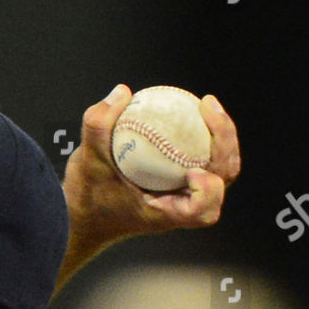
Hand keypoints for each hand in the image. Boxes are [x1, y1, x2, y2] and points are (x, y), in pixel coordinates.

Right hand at [56, 83, 241, 289]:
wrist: (82, 216)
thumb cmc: (86, 196)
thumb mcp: (85, 160)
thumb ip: (98, 124)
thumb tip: (122, 92)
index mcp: (162, 215)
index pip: (200, 210)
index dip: (207, 190)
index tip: (192, 169)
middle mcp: (178, 208)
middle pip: (221, 183)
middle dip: (226, 147)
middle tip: (208, 109)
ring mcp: (183, 196)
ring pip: (220, 171)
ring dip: (221, 140)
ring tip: (206, 106)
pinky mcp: (181, 184)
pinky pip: (205, 160)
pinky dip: (205, 139)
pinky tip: (193, 112)